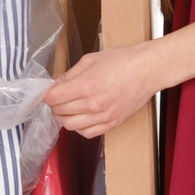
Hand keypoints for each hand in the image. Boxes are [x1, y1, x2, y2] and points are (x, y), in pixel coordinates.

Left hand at [45, 42, 162, 138]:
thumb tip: (54, 84)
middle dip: (54, 105)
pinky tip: (81, 117)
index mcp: (86, 86)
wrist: (148, 70)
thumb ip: (69, 75)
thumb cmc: (123, 61)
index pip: (53, 98)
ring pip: (70, 126)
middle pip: (59, 113)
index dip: (47, 94)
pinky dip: (79, 127)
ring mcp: (103, 116)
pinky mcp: (112, 123)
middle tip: (57, 98)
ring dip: (64, 117)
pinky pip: (88, 133)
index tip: (48, 91)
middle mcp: (93, 105)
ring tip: (67, 108)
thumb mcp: (90, 60)